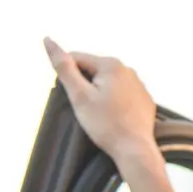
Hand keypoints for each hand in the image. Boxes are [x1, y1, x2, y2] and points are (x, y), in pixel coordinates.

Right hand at [44, 37, 158, 169]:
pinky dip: (114, 103)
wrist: (134, 150)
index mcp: (111, 64)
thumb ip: (63, 67)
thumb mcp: (79, 95)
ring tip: (101, 115)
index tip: (76, 98)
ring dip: (99, 94)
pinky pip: (122, 95)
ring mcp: (139, 85)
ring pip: (108, 83)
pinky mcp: (144, 100)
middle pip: (93, 71)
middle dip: (85, 86)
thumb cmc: (106, 125)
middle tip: (88, 109)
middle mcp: (128, 69)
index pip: (76, 59)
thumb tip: (48, 41)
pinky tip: (114, 118)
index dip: (69, 78)